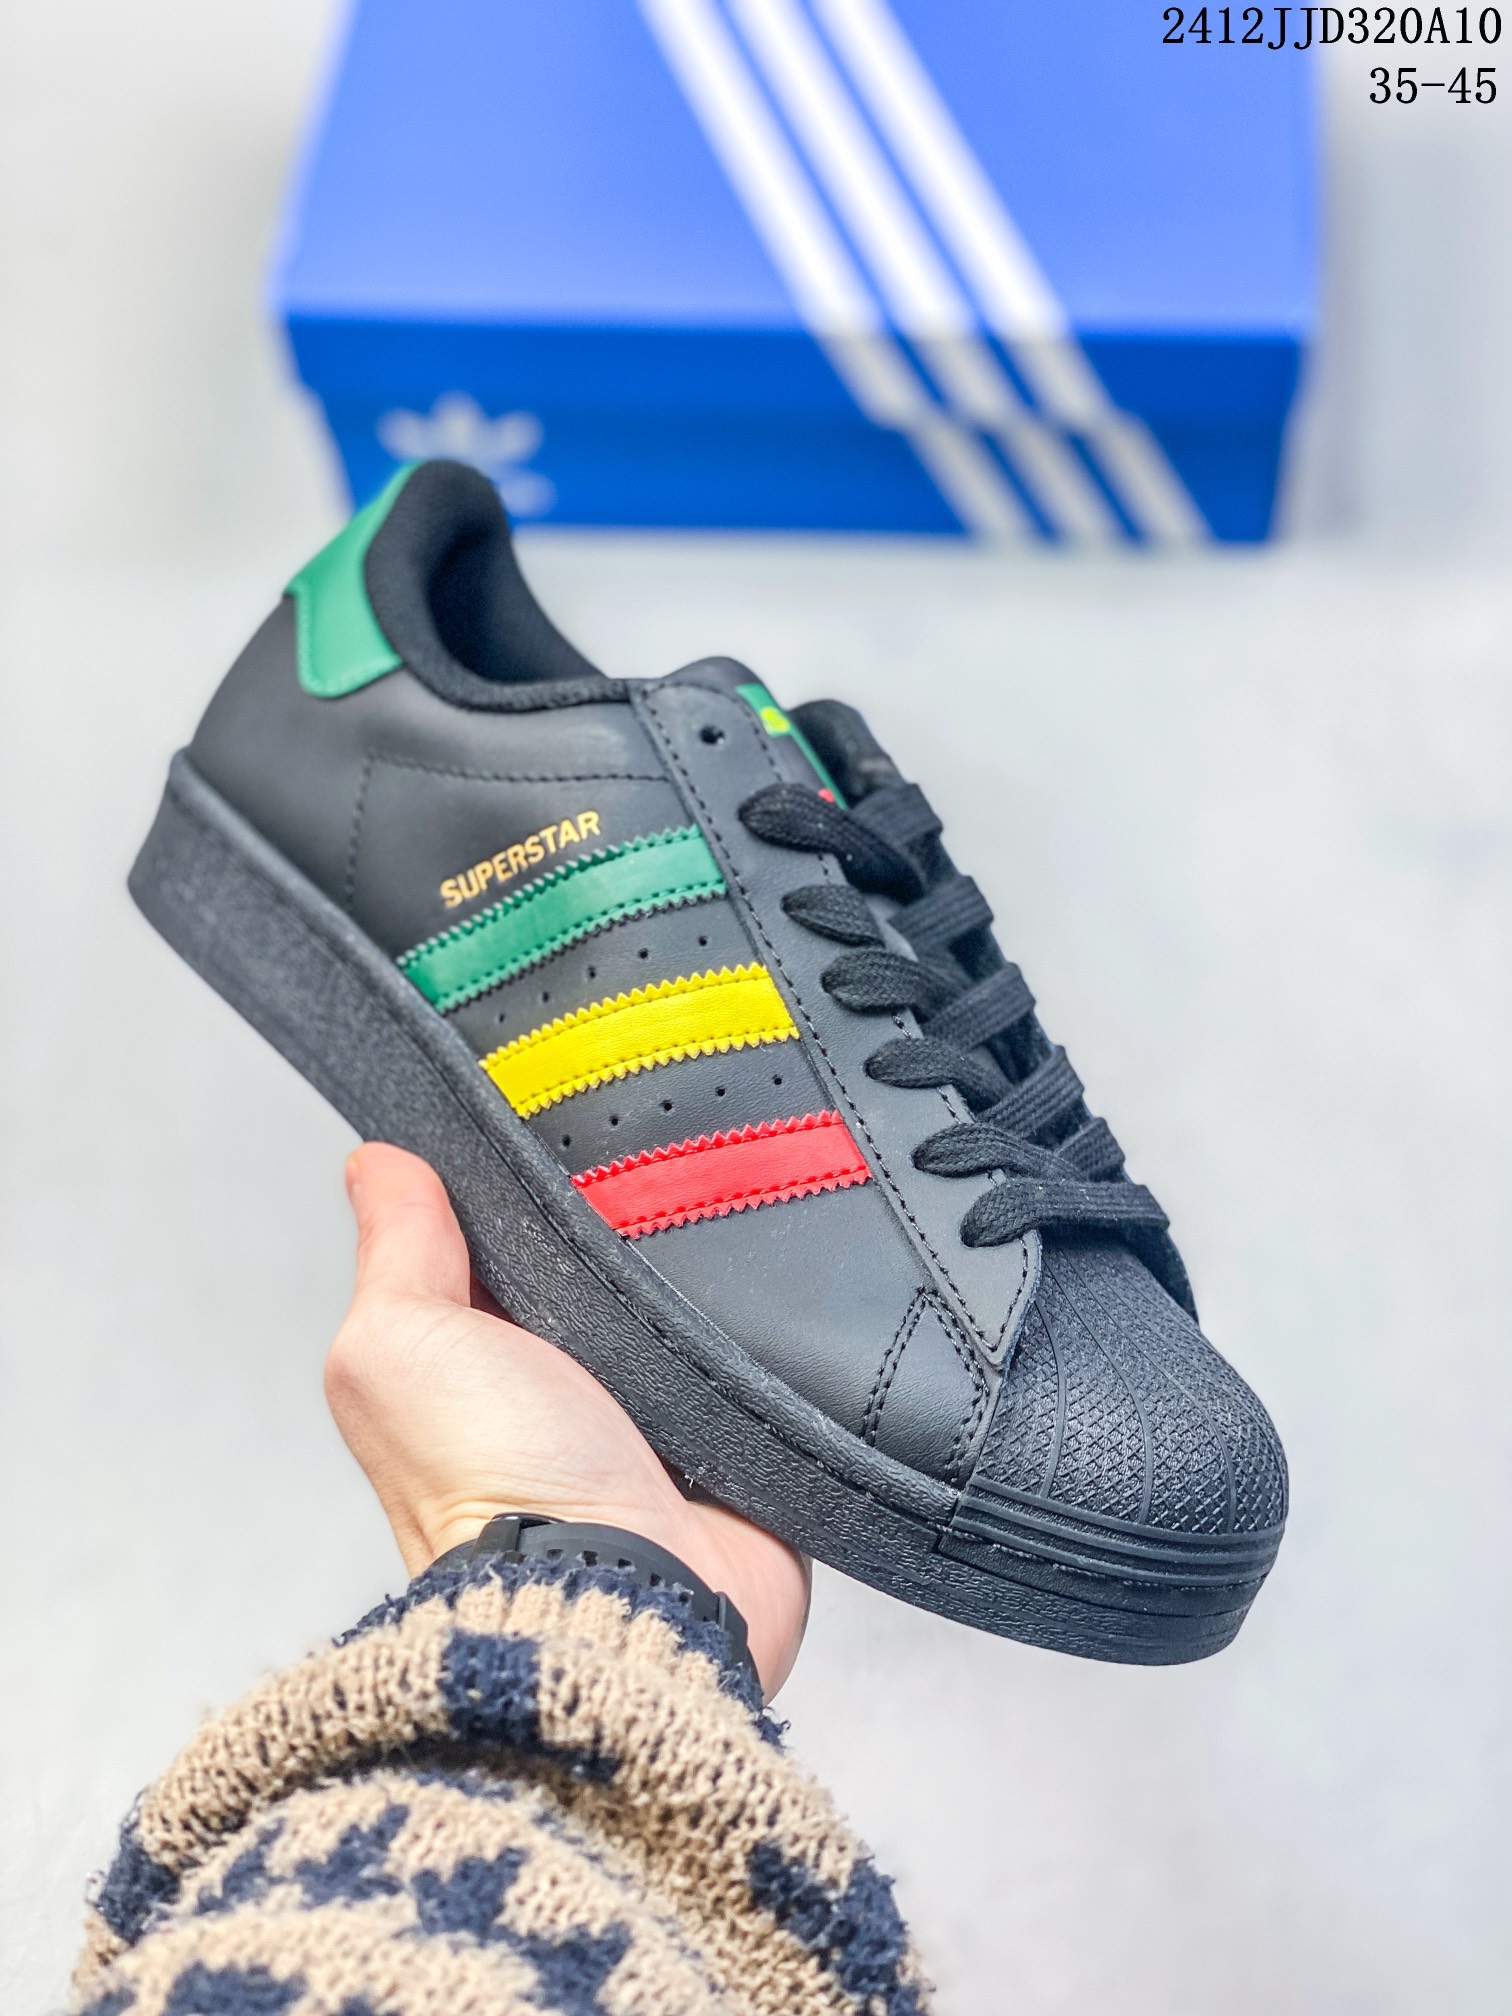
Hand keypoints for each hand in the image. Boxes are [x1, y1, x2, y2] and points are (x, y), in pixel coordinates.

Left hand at [325, 1143, 810, 1694]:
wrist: (625, 1596)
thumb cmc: (498, 1488)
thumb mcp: (406, 1342)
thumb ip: (397, 1252)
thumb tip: (377, 1164)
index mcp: (472, 1359)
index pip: (496, 1234)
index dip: (517, 1180)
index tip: (550, 1118)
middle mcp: (557, 1387)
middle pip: (602, 1261)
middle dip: (627, 1216)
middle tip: (648, 1174)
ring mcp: (649, 1416)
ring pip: (685, 1302)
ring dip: (700, 1272)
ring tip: (713, 1226)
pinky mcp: (732, 1442)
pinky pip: (760, 1355)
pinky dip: (764, 1329)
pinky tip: (762, 1296)